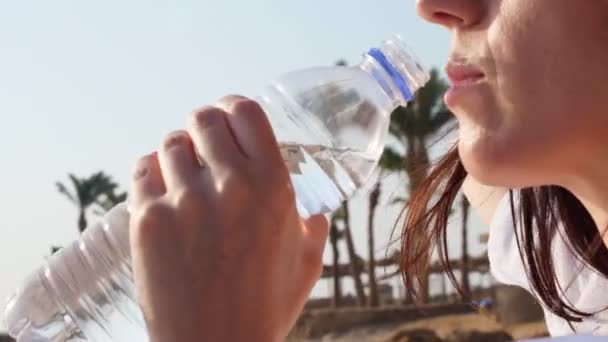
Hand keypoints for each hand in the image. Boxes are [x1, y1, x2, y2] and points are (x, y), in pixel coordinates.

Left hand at [128, 96, 328, 341]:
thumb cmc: (263, 309)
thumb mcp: (306, 267)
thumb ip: (313, 231)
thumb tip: (314, 214)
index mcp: (273, 187)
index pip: (246, 111)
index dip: (234, 107)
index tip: (229, 116)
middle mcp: (230, 185)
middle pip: (204, 118)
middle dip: (204, 126)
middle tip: (205, 144)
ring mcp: (185, 201)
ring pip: (170, 142)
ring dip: (178, 152)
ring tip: (183, 174)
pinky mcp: (147, 221)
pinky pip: (142, 171)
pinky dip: (151, 174)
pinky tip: (161, 191)